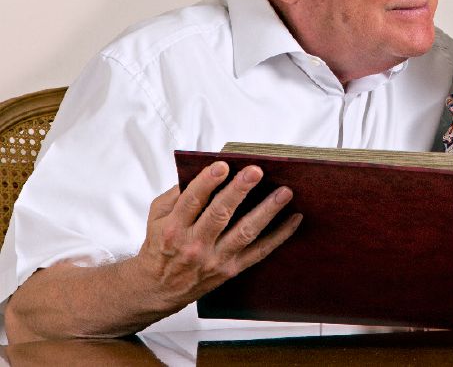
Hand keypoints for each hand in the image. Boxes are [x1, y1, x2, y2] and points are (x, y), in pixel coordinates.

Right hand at [132, 160, 301, 314]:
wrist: (157, 289)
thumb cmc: (159, 245)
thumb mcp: (156, 216)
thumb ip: (176, 193)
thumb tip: (204, 169)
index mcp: (173, 229)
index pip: (191, 202)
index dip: (207, 182)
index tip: (222, 165)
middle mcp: (194, 246)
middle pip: (219, 215)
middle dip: (238, 191)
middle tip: (256, 171)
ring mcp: (214, 259)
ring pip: (244, 233)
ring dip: (267, 211)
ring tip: (284, 192)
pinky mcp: (231, 270)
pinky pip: (259, 252)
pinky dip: (279, 236)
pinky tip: (295, 218)